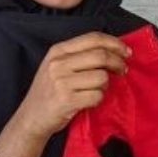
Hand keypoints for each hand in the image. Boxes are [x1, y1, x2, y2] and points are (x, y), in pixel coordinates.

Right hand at [13, 32, 130, 139]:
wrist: (32, 117)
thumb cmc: (48, 92)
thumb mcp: (56, 66)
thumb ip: (79, 56)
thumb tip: (113, 50)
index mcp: (58, 51)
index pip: (93, 38)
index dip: (114, 43)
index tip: (126, 51)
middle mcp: (58, 64)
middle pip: (101, 56)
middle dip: (117, 63)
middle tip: (122, 71)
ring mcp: (62, 82)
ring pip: (101, 77)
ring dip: (105, 86)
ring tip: (95, 90)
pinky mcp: (67, 100)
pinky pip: (97, 96)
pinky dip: (98, 99)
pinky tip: (89, 101)